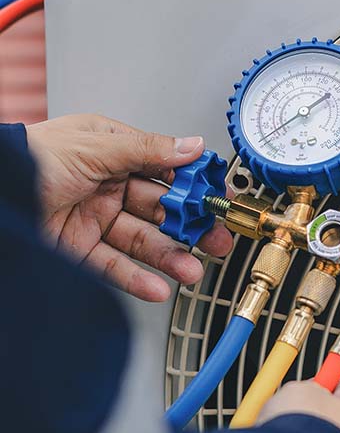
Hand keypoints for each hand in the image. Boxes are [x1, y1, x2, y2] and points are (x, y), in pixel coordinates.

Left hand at [26, 114, 232, 301]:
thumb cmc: (26, 159)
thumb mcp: (95, 145)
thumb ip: (148, 149)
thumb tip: (193, 145)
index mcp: (111, 152)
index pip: (164, 169)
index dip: (194, 184)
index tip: (219, 198)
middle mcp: (105, 185)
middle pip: (160, 210)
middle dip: (192, 227)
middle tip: (217, 240)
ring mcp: (93, 219)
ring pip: (142, 241)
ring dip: (170, 257)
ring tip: (192, 271)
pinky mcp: (78, 251)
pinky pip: (115, 267)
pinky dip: (138, 279)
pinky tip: (159, 286)